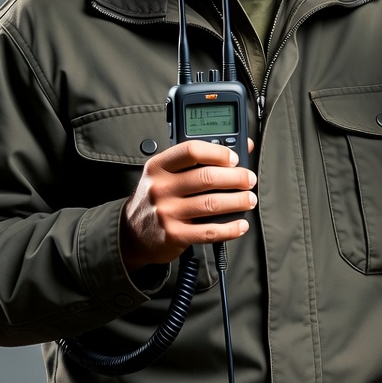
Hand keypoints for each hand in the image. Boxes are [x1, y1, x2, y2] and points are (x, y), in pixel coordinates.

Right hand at [121, 139, 256, 270]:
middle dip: (236, 178)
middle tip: (249, 180)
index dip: (218, 152)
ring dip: (238, 201)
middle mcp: (160, 188)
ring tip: (249, 199)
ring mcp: (166, 212)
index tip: (234, 158)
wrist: (132, 234)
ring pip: (211, 204)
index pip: (191, 151)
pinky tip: (241, 224)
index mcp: (159, 166)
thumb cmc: (157, 198)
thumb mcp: (166, 174)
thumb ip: (198, 160)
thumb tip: (242, 147)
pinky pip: (209, 231)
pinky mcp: (174, 235)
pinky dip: (230, 228)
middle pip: (206, 177)